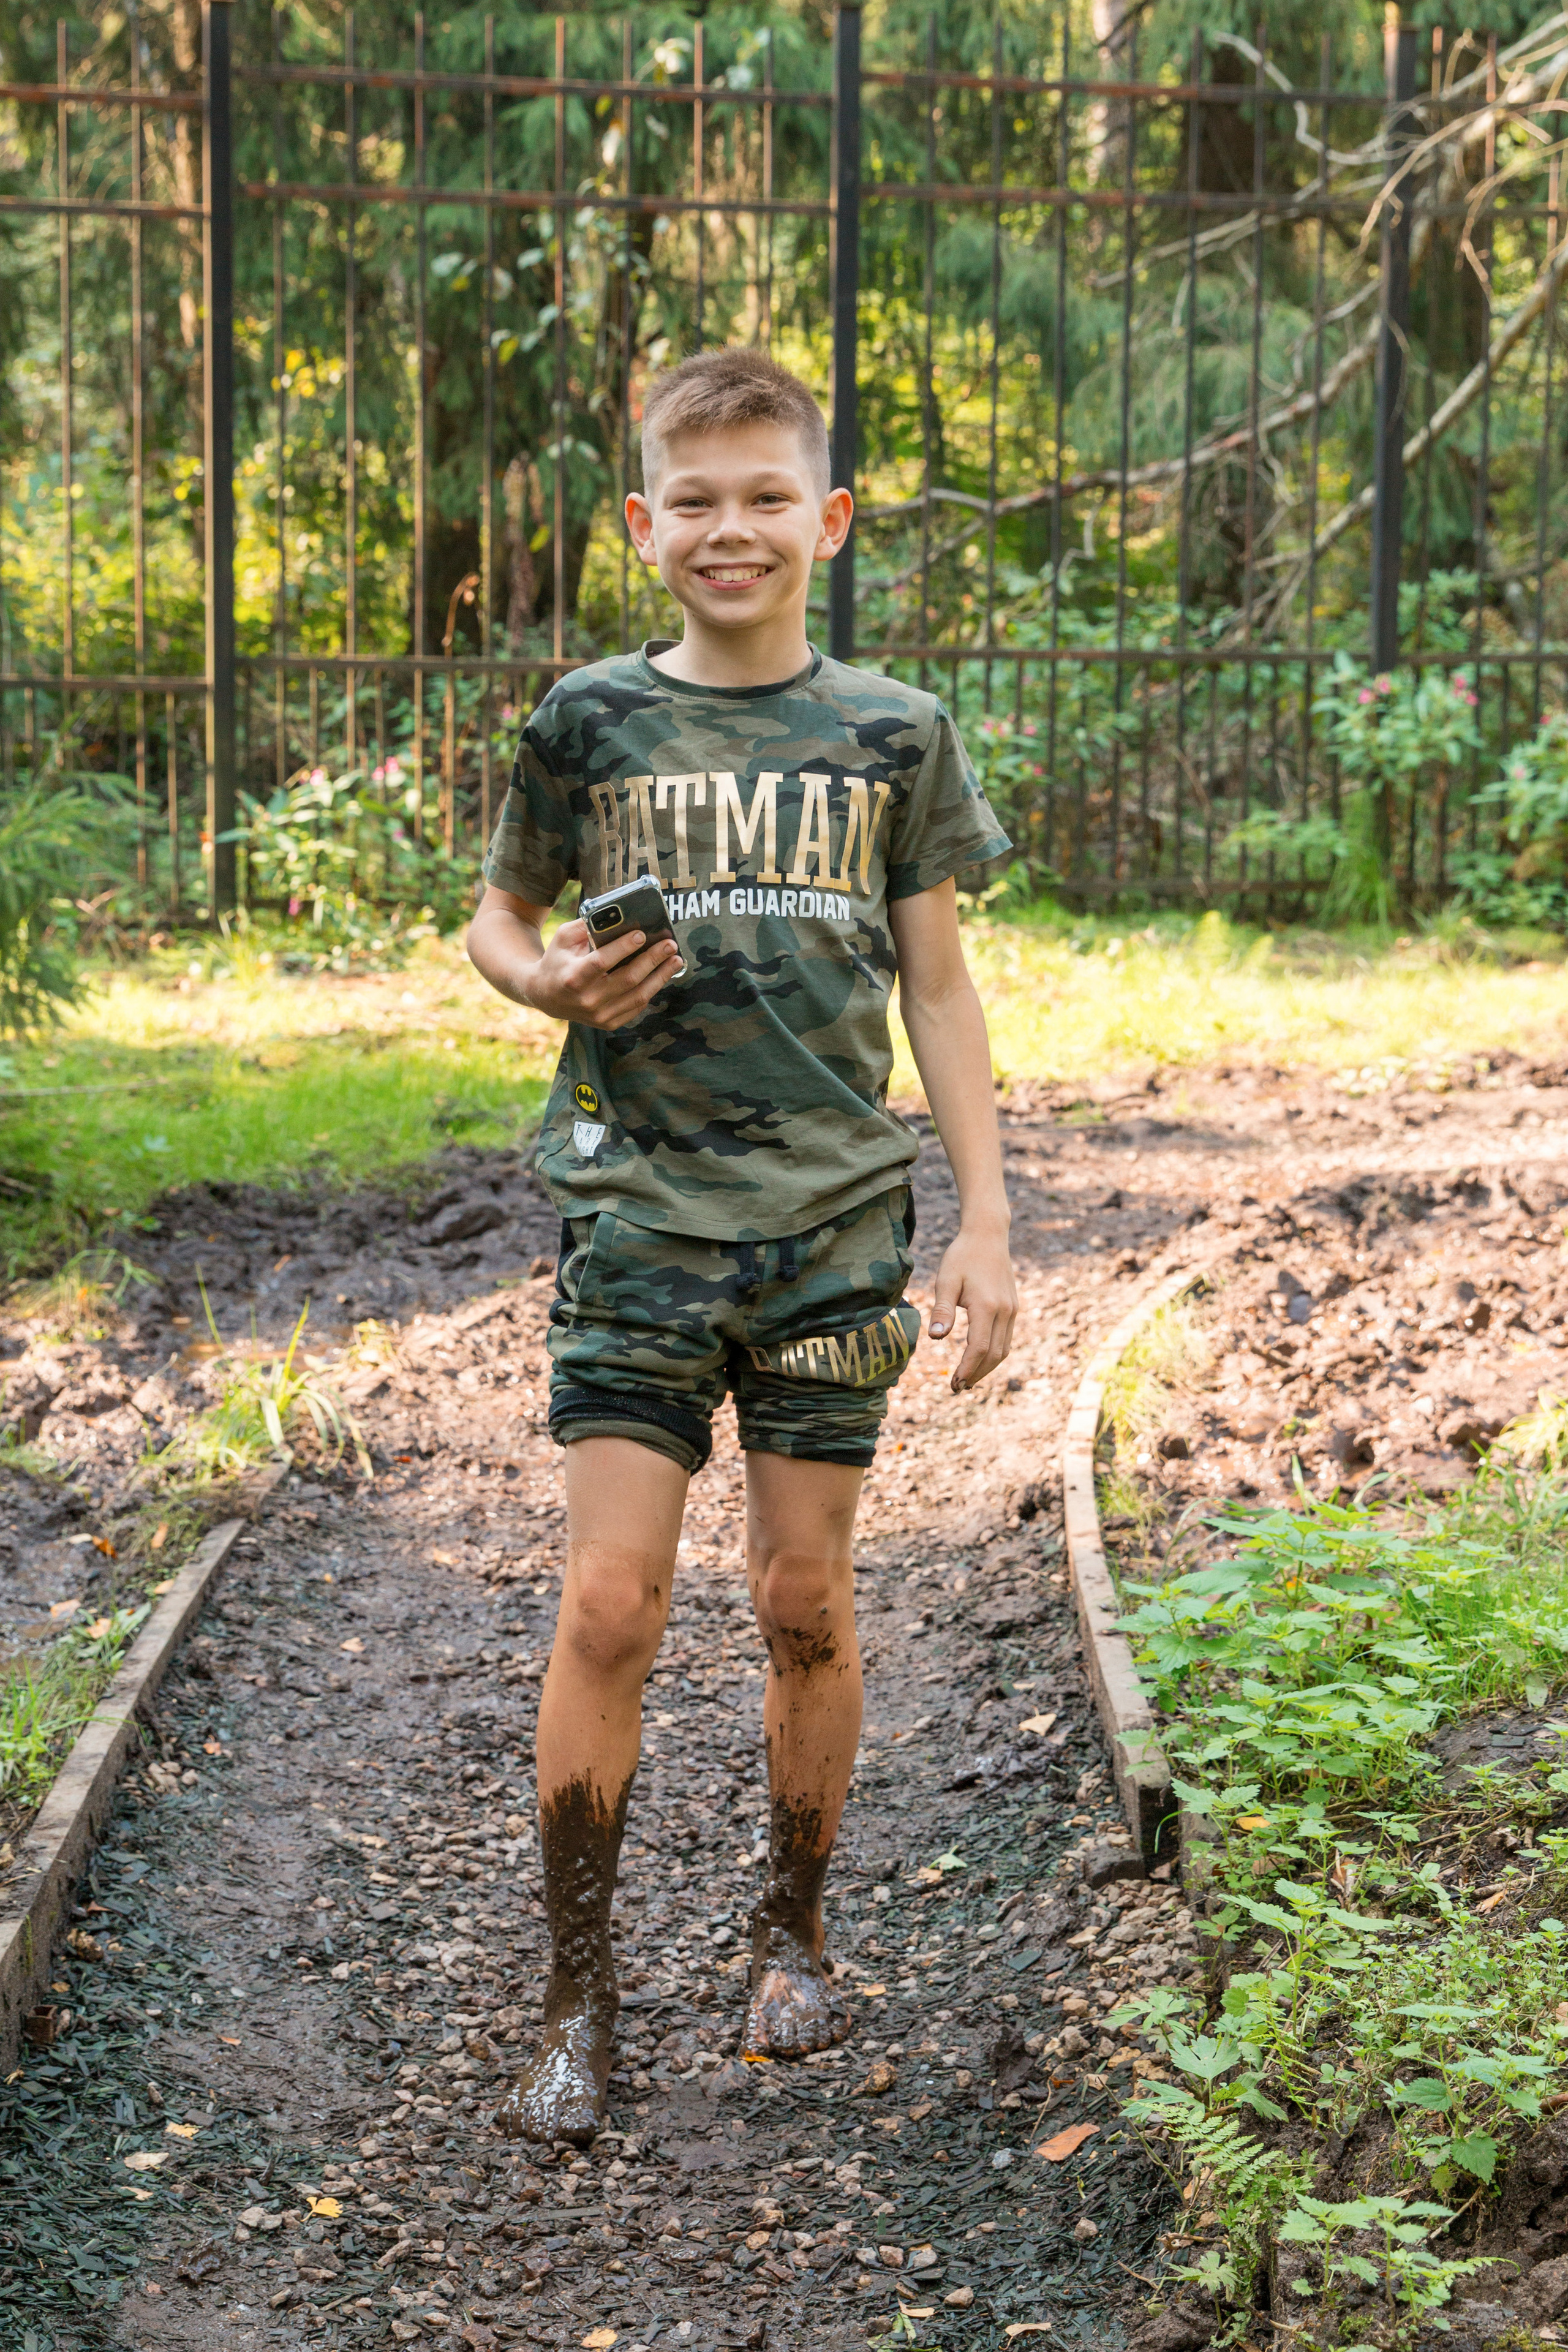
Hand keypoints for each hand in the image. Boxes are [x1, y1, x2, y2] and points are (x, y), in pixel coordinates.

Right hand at [522, 917, 681, 1029]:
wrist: (545, 996)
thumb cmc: (558, 960)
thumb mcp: (563, 938)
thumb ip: (586, 926)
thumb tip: (617, 914)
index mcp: (572, 977)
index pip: (602, 962)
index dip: (623, 948)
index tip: (641, 933)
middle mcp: (586, 1000)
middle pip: (627, 979)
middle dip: (652, 959)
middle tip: (670, 944)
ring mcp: (599, 1016)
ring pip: (638, 995)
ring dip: (661, 976)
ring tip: (676, 959)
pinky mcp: (609, 1024)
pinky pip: (637, 1006)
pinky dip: (652, 989)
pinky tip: (662, 974)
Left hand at [927, 1227, 1015, 1391]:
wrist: (988, 1235)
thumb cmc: (962, 1256)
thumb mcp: (946, 1280)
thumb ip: (942, 1309)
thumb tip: (935, 1337)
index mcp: (986, 1306)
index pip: (979, 1348)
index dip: (967, 1369)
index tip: (954, 1383)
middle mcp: (1004, 1311)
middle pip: (994, 1354)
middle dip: (976, 1374)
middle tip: (957, 1387)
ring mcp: (1012, 1310)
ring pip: (1003, 1349)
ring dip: (987, 1367)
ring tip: (968, 1378)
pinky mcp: (1013, 1307)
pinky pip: (1006, 1338)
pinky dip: (994, 1354)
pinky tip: (979, 1358)